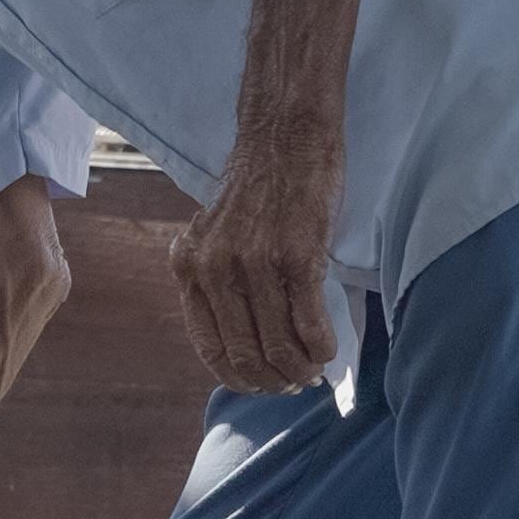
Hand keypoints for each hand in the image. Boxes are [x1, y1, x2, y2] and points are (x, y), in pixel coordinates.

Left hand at [169, 148, 342, 392]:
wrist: (286, 134)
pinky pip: (309, 323)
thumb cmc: (259, 186)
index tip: (261, 384)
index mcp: (190, 267)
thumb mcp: (218, 235)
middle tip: (294, 384)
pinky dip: (321, 346)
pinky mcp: (296, 256)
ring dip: (300, 368)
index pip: (209, 346)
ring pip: (278, 345)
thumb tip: (243, 339)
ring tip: (314, 370)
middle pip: (245, 354)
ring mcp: (255, 264)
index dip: (239, 376)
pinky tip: (328, 349)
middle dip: (273, 380)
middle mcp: (216, 269)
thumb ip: (219, 279)